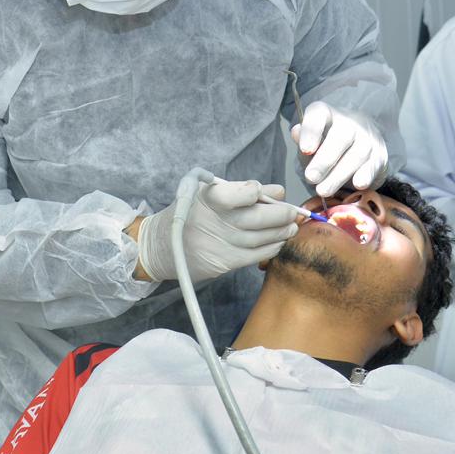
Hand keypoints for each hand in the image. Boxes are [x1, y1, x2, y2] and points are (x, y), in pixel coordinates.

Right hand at [137, 180, 298, 281]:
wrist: (161, 246)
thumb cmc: (190, 213)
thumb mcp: (206, 193)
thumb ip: (240, 190)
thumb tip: (277, 192)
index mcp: (208, 198)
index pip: (244, 192)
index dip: (259, 191)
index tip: (267, 192)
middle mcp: (214, 222)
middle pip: (258, 218)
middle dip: (281, 215)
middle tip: (293, 213)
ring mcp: (219, 244)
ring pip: (261, 238)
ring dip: (281, 232)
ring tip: (290, 227)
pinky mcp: (223, 263)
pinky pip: (256, 256)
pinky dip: (272, 248)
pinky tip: (277, 242)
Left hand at [291, 102, 388, 196]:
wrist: (359, 145)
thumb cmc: (326, 145)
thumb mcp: (310, 141)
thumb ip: (302, 139)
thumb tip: (296, 132)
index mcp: (327, 114)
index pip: (319, 114)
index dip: (312, 131)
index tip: (305, 150)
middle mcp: (350, 122)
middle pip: (340, 137)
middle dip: (324, 160)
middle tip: (311, 178)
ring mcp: (368, 138)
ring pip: (356, 154)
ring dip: (339, 175)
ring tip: (323, 190)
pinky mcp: (380, 155)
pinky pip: (373, 164)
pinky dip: (366, 174)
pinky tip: (358, 184)